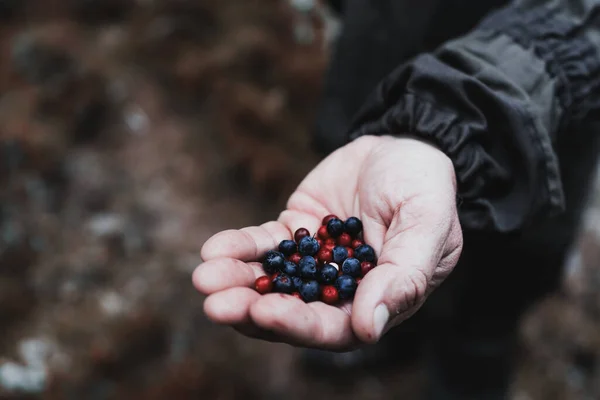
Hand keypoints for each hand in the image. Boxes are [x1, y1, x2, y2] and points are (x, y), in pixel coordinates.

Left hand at [193, 135, 462, 350]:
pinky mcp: (295, 232)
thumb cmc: (426, 186)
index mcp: (377, 298)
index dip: (298, 324)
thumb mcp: (427, 224)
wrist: (405, 144)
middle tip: (216, 305)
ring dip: (236, 282)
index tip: (265, 311)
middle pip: (292, 309)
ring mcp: (314, 261)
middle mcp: (341, 288)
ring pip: (271, 280)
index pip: (334, 327)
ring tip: (204, 277)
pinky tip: (213, 250)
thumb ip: (404, 275)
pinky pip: (263, 245)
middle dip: (252, 310)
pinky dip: (238, 248)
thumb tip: (369, 328)